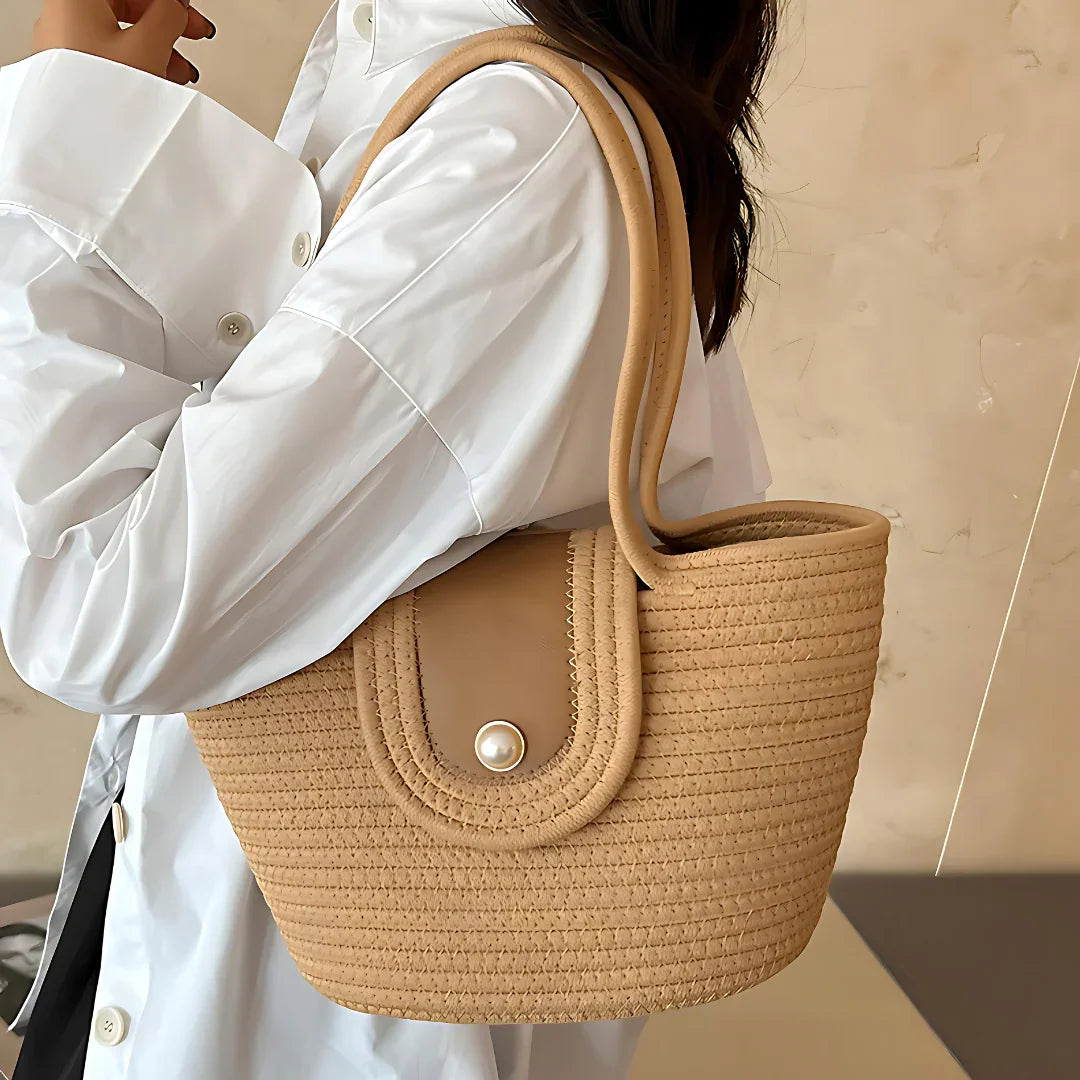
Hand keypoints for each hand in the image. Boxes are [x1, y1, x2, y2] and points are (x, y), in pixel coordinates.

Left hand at [32, 0, 214, 84]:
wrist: (75, 143)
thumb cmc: (98, 96)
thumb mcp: (148, 47)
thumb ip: (167, 16)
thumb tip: (175, 5)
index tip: (187, 8)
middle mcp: (65, 16)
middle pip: (124, 4)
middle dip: (164, 20)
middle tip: (192, 29)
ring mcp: (64, 45)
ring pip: (119, 31)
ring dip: (156, 44)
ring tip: (180, 68)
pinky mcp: (70, 71)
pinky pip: (108, 55)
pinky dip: (136, 61)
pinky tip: (158, 79)